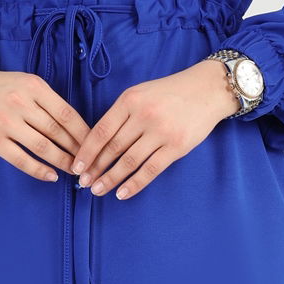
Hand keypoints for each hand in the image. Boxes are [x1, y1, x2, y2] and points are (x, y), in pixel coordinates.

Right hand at [0, 69, 91, 183]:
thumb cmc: (4, 89)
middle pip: (56, 132)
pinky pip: (21, 160)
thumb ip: (49, 102)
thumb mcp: (29, 84)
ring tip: (74, 170)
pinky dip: (39, 170)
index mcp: (34, 88)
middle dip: (77, 150)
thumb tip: (78, 129)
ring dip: (62, 161)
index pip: (66, 114)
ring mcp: (6, 123)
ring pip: (42, 147)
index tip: (95, 145)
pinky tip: (51, 176)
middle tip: (89, 162)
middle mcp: (20, 104)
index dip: (83, 132)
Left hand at [70, 59, 240, 199]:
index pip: (101, 130)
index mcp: (130, 100)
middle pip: (112, 148)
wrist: (207, 90)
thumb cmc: (170, 92)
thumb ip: (121, 113)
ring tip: (97, 190)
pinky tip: (121, 193)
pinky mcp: (177, 147)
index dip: (86, 151)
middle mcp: (144, 115)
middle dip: (95, 168)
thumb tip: (97, 143)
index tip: (76, 166)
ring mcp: (161, 132)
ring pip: (129, 162)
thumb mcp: (140, 93)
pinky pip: (151, 170)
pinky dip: (134, 184)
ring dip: (110, 179)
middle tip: (83, 183)